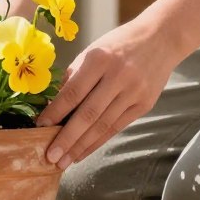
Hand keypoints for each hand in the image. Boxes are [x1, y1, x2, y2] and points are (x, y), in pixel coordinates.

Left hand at [35, 18, 176, 168]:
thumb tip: (52, 107)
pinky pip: (116, 128)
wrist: (161, 38)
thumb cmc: (118, 44)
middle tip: (50, 157)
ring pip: (103, 126)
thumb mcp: (92, 51)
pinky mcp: (144, 104)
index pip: (73, 92)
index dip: (55, 112)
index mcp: (99, 59)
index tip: (39, 128)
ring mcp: (133, 92)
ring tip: (64, 161)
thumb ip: (73, 76)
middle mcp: (117, 76)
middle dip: (67, 138)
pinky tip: (83, 152)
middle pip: (88, 114)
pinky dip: (98, 142)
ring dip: (81, 146)